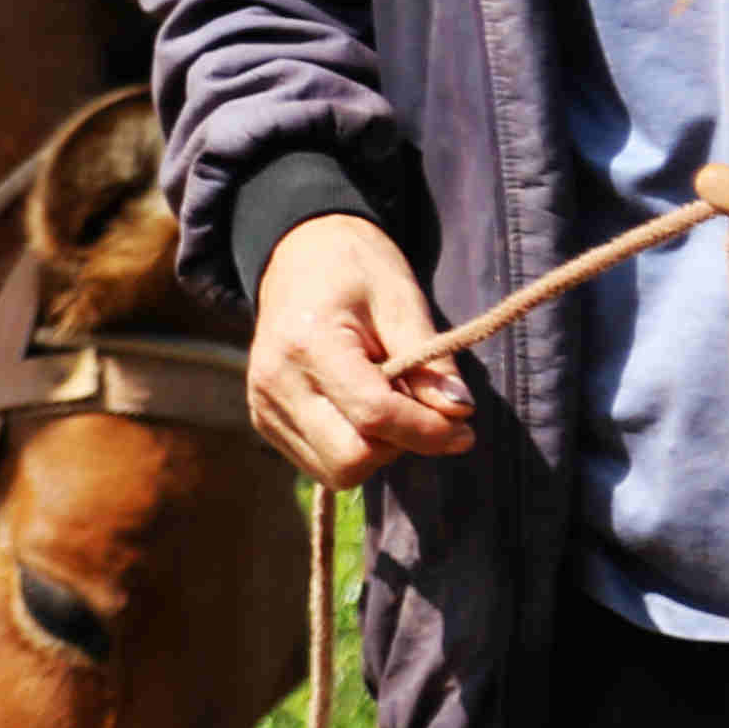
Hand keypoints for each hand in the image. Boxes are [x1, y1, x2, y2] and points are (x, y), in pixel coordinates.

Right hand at [247, 214, 470, 490]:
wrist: (300, 255)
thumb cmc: (357, 269)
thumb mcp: (402, 302)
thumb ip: (431, 362)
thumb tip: (460, 413)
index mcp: (308, 343)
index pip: (374, 415)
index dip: (427, 431)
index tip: (464, 429)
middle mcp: (275, 382)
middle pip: (351, 459)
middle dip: (397, 444)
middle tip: (420, 410)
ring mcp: (263, 406)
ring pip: (336, 472)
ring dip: (376, 450)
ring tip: (387, 403)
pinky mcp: (264, 421)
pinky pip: (320, 464)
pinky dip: (352, 448)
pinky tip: (359, 409)